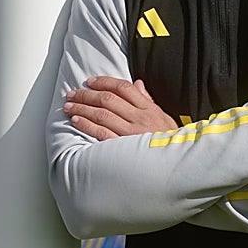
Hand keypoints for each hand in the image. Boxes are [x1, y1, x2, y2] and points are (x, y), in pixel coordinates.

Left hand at [62, 76, 178, 140]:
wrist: (178, 165)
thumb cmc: (171, 143)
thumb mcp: (165, 118)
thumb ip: (149, 100)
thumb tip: (137, 84)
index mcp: (149, 109)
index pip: (123, 88)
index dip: (104, 82)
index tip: (90, 81)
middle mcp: (140, 118)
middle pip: (108, 99)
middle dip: (86, 94)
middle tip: (72, 94)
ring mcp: (131, 133)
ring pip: (101, 114)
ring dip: (82, 108)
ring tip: (69, 106)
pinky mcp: (123, 148)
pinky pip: (101, 133)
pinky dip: (87, 125)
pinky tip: (76, 121)